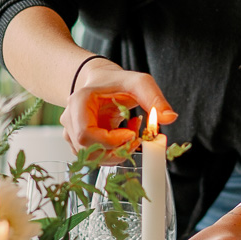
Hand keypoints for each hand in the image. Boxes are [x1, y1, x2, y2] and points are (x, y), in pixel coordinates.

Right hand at [60, 61, 176, 156]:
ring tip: (131, 132)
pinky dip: (113, 152)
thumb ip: (154, 98)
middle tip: (136, 137)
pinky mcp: (79, 144)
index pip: (85, 135)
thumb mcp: (139, 82)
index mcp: (79, 103)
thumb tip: (170, 117)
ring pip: (92, 158)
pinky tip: (123, 136)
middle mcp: (70, 120)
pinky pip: (96, 157)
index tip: (131, 133)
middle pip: (89, 151)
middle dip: (117, 150)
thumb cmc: (116, 81)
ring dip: (117, 152)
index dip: (110, 141)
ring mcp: (72, 133)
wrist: (101, 82)